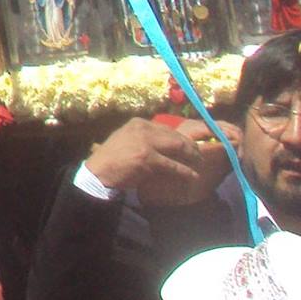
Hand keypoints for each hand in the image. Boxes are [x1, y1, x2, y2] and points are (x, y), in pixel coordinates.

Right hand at [83, 117, 216, 206]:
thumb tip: (167, 144)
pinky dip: (185, 171)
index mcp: (138, 123)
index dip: (181, 138)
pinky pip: (173, 165)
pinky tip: (193, 176)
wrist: (100, 171)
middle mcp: (143, 129)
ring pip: (177, 147)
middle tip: (200, 155)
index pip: (167, 128)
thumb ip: (145, 138)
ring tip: (200, 163)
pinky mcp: (148, 159)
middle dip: (190, 146)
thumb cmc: (114, 158)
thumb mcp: (128, 140)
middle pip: (175, 136)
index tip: (190, 145)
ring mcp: (146, 143)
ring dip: (192, 156)